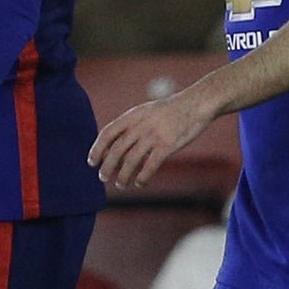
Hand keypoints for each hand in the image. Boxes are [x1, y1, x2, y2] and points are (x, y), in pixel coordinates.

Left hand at [88, 90, 214, 190]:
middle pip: (116, 150)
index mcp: (132, 116)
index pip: (108, 133)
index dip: (97, 149)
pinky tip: (139, 183)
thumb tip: (113, 146)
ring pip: (131, 160)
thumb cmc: (169, 111)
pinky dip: (142, 177)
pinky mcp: (168, 145)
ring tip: (120, 184)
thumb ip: (130, 125)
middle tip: (103, 178)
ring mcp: (154, 135)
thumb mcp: (145, 112)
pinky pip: (150, 166)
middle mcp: (140, 125)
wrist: (196, 104)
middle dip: (107, 166)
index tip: (91, 162)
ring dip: (123, 175)